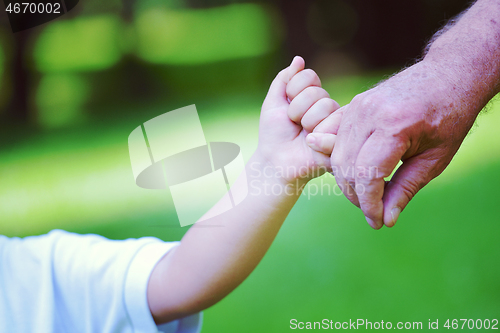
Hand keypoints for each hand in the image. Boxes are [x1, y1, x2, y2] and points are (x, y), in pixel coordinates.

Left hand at [257, 56, 339, 185]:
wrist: (275, 163)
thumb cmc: (274, 135)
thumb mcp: (273, 103)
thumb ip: (284, 80)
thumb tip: (299, 59)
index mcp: (313, 96)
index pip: (309, 76)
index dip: (292, 91)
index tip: (285, 108)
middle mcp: (327, 107)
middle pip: (317, 93)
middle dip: (297, 110)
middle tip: (294, 126)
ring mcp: (336, 122)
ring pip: (326, 106)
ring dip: (307, 124)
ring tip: (305, 136)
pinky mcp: (342, 138)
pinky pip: (336, 125)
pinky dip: (319, 136)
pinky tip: (313, 144)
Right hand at [311, 60, 480, 228]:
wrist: (448, 75)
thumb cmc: (449, 117)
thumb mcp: (435, 159)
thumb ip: (406, 189)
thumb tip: (386, 219)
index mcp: (394, 126)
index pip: (367, 175)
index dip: (369, 204)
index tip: (377, 222)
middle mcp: (369, 113)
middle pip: (346, 166)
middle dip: (357, 196)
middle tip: (374, 211)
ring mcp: (358, 106)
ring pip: (337, 155)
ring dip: (347, 180)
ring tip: (367, 194)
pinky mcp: (354, 105)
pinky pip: (336, 138)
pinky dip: (341, 160)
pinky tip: (355, 173)